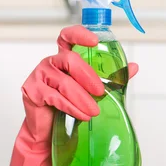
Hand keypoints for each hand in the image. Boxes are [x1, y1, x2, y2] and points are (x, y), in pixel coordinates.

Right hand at [7, 25, 138, 165]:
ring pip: (63, 81)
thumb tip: (134, 67)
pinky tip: (81, 115)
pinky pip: (54, 97)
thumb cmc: (70, 106)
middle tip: (100, 93)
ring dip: (81, 98)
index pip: (68, 37)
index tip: (95, 41)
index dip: (79, 34)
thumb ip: (112, 78)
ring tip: (93, 112)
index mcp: (65, 58)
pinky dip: (70, 107)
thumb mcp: (93, 91)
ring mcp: (39, 76)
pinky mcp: (32, 91)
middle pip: (70, 60)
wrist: (49, 131)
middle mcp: (51, 63)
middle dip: (88, 76)